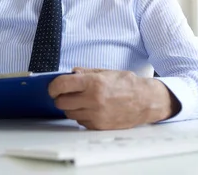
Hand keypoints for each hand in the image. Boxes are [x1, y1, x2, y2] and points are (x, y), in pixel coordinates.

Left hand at [48, 68, 179, 129]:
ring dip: (71, 107)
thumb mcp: (106, 72)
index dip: (53, 86)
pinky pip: (80, 122)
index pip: (61, 85)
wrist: (145, 101)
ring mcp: (96, 115)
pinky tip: (90, 109)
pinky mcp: (99, 126)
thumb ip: (85, 73)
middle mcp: (93, 100)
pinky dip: (81, 115)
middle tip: (65, 93)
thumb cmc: (126, 84)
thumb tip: (70, 74)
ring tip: (81, 100)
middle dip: (60, 97)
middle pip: (61, 102)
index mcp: (94, 83)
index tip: (52, 87)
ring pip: (69, 113)